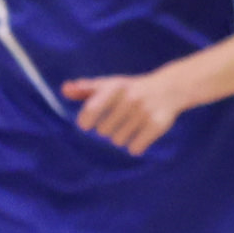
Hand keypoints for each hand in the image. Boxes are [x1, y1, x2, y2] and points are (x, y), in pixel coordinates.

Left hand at [65, 68, 192, 154]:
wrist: (169, 88)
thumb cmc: (130, 89)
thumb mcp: (109, 85)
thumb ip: (84, 89)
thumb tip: (64, 89)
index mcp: (115, 87)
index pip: (92, 108)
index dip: (85, 120)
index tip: (85, 125)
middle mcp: (131, 98)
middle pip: (103, 130)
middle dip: (106, 129)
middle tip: (116, 121)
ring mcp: (145, 111)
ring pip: (118, 140)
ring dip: (120, 138)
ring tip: (129, 126)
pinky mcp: (158, 125)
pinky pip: (135, 147)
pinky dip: (135, 147)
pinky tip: (139, 136)